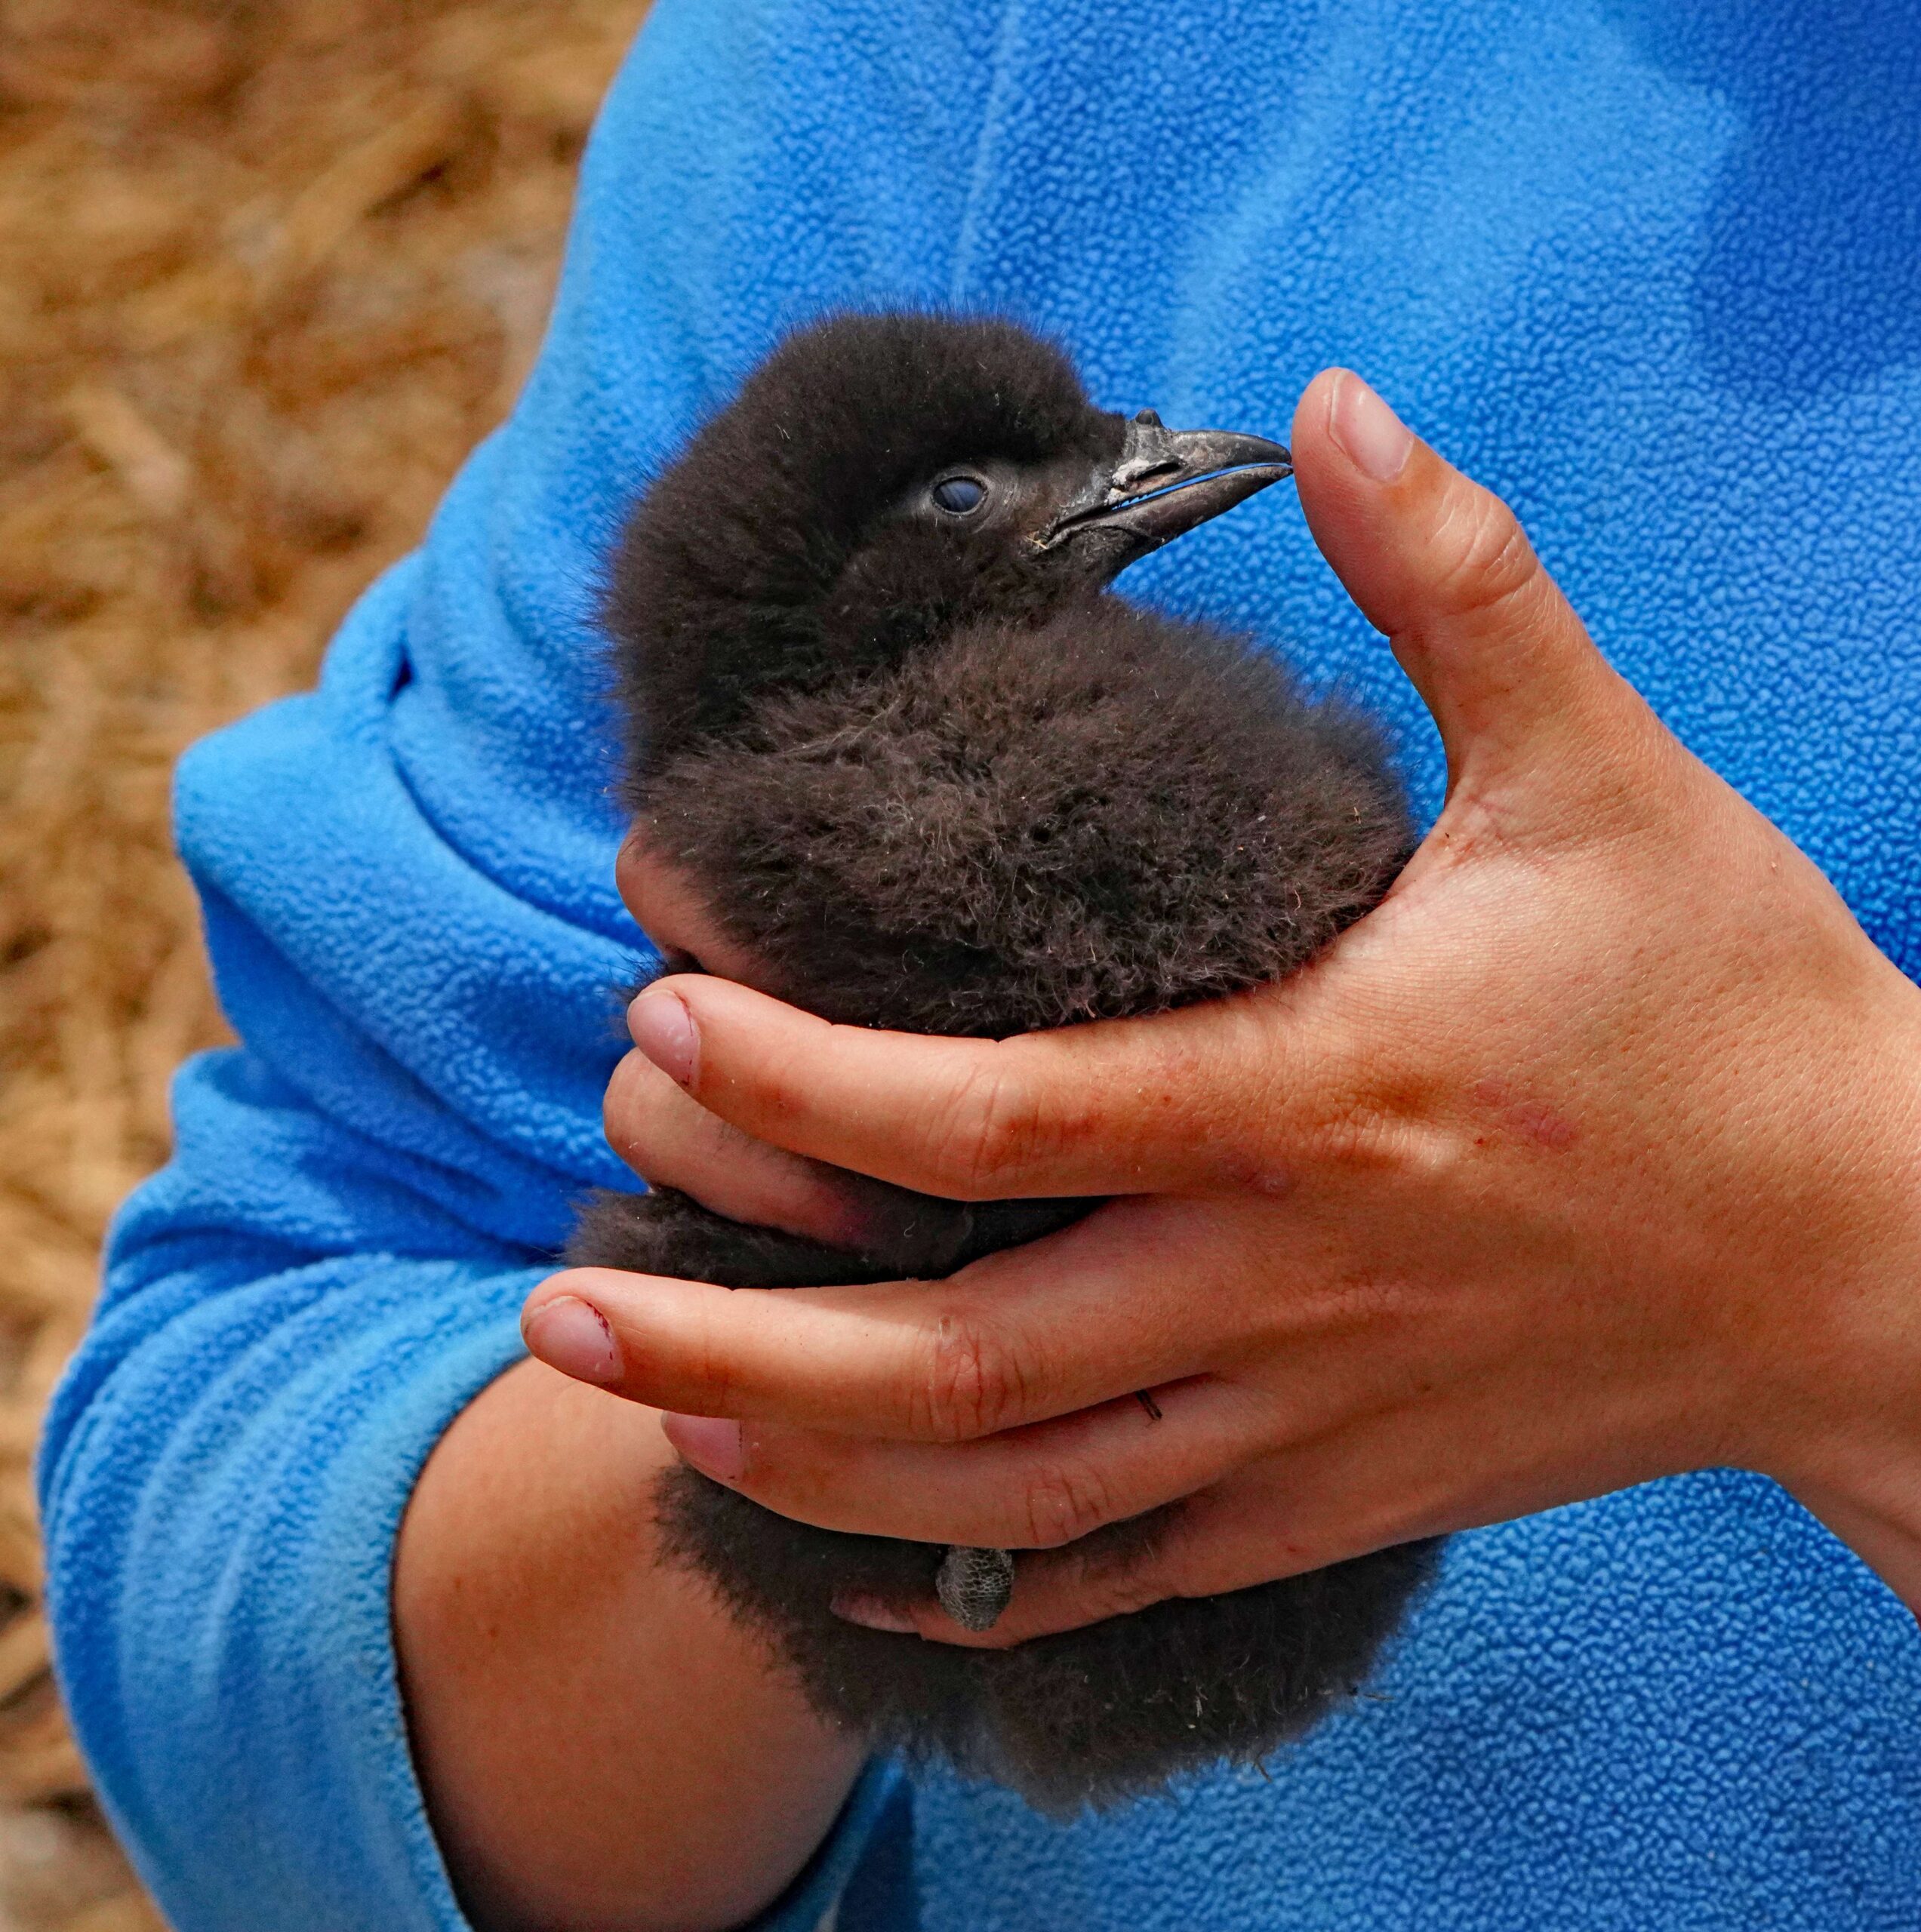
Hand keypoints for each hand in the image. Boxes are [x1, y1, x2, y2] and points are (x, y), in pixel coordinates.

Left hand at [527, 369, 1920, 1642]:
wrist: (1879, 1269)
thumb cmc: (1738, 1007)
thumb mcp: (1610, 769)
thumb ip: (1459, 580)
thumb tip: (1336, 397)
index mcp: (1322, 1093)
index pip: (1002, 1114)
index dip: (803, 1081)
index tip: (660, 1017)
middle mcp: (1286, 1284)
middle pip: (950, 1353)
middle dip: (730, 1329)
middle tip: (556, 1289)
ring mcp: (1305, 1421)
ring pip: (1005, 1490)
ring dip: (805, 1461)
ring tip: (642, 1407)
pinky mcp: (1338, 1501)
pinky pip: (1116, 1568)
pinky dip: (969, 1578)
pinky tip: (853, 1561)